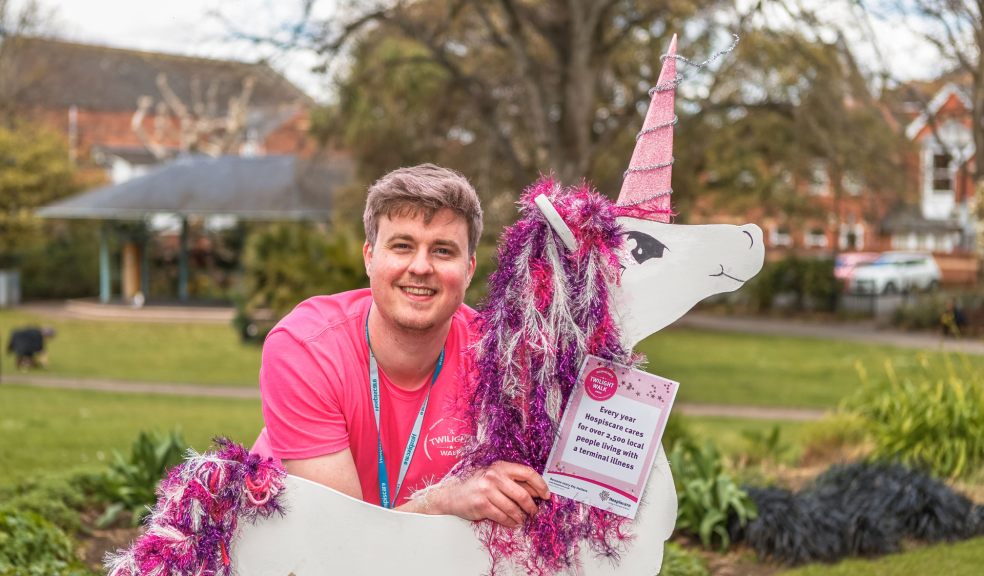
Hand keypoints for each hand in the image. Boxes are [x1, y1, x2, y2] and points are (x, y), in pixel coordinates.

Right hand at [432, 461, 550, 527]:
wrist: (454, 494)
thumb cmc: (478, 485)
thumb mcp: (496, 477)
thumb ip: (514, 481)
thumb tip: (537, 491)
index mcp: (501, 466)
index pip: (527, 473)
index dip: (540, 485)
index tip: (546, 494)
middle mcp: (494, 476)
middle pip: (522, 494)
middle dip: (532, 506)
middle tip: (534, 511)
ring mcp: (487, 490)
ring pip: (513, 508)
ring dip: (521, 517)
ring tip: (522, 519)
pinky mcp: (482, 505)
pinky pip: (502, 516)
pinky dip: (510, 522)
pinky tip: (512, 522)